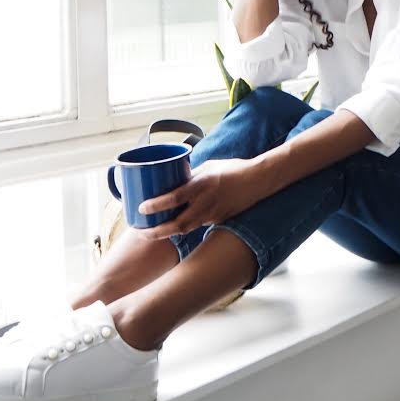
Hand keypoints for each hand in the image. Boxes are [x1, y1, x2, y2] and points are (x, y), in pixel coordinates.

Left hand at [135, 159, 269, 239]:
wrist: (258, 181)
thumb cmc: (232, 169)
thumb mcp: (208, 167)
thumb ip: (190, 176)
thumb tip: (172, 181)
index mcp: (202, 185)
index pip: (175, 197)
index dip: (156, 205)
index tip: (141, 208)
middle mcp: (206, 202)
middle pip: (178, 224)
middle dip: (157, 232)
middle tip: (141, 233)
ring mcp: (213, 214)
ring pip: (186, 228)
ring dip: (167, 232)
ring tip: (150, 233)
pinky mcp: (219, 220)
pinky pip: (197, 225)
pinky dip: (183, 227)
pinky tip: (173, 227)